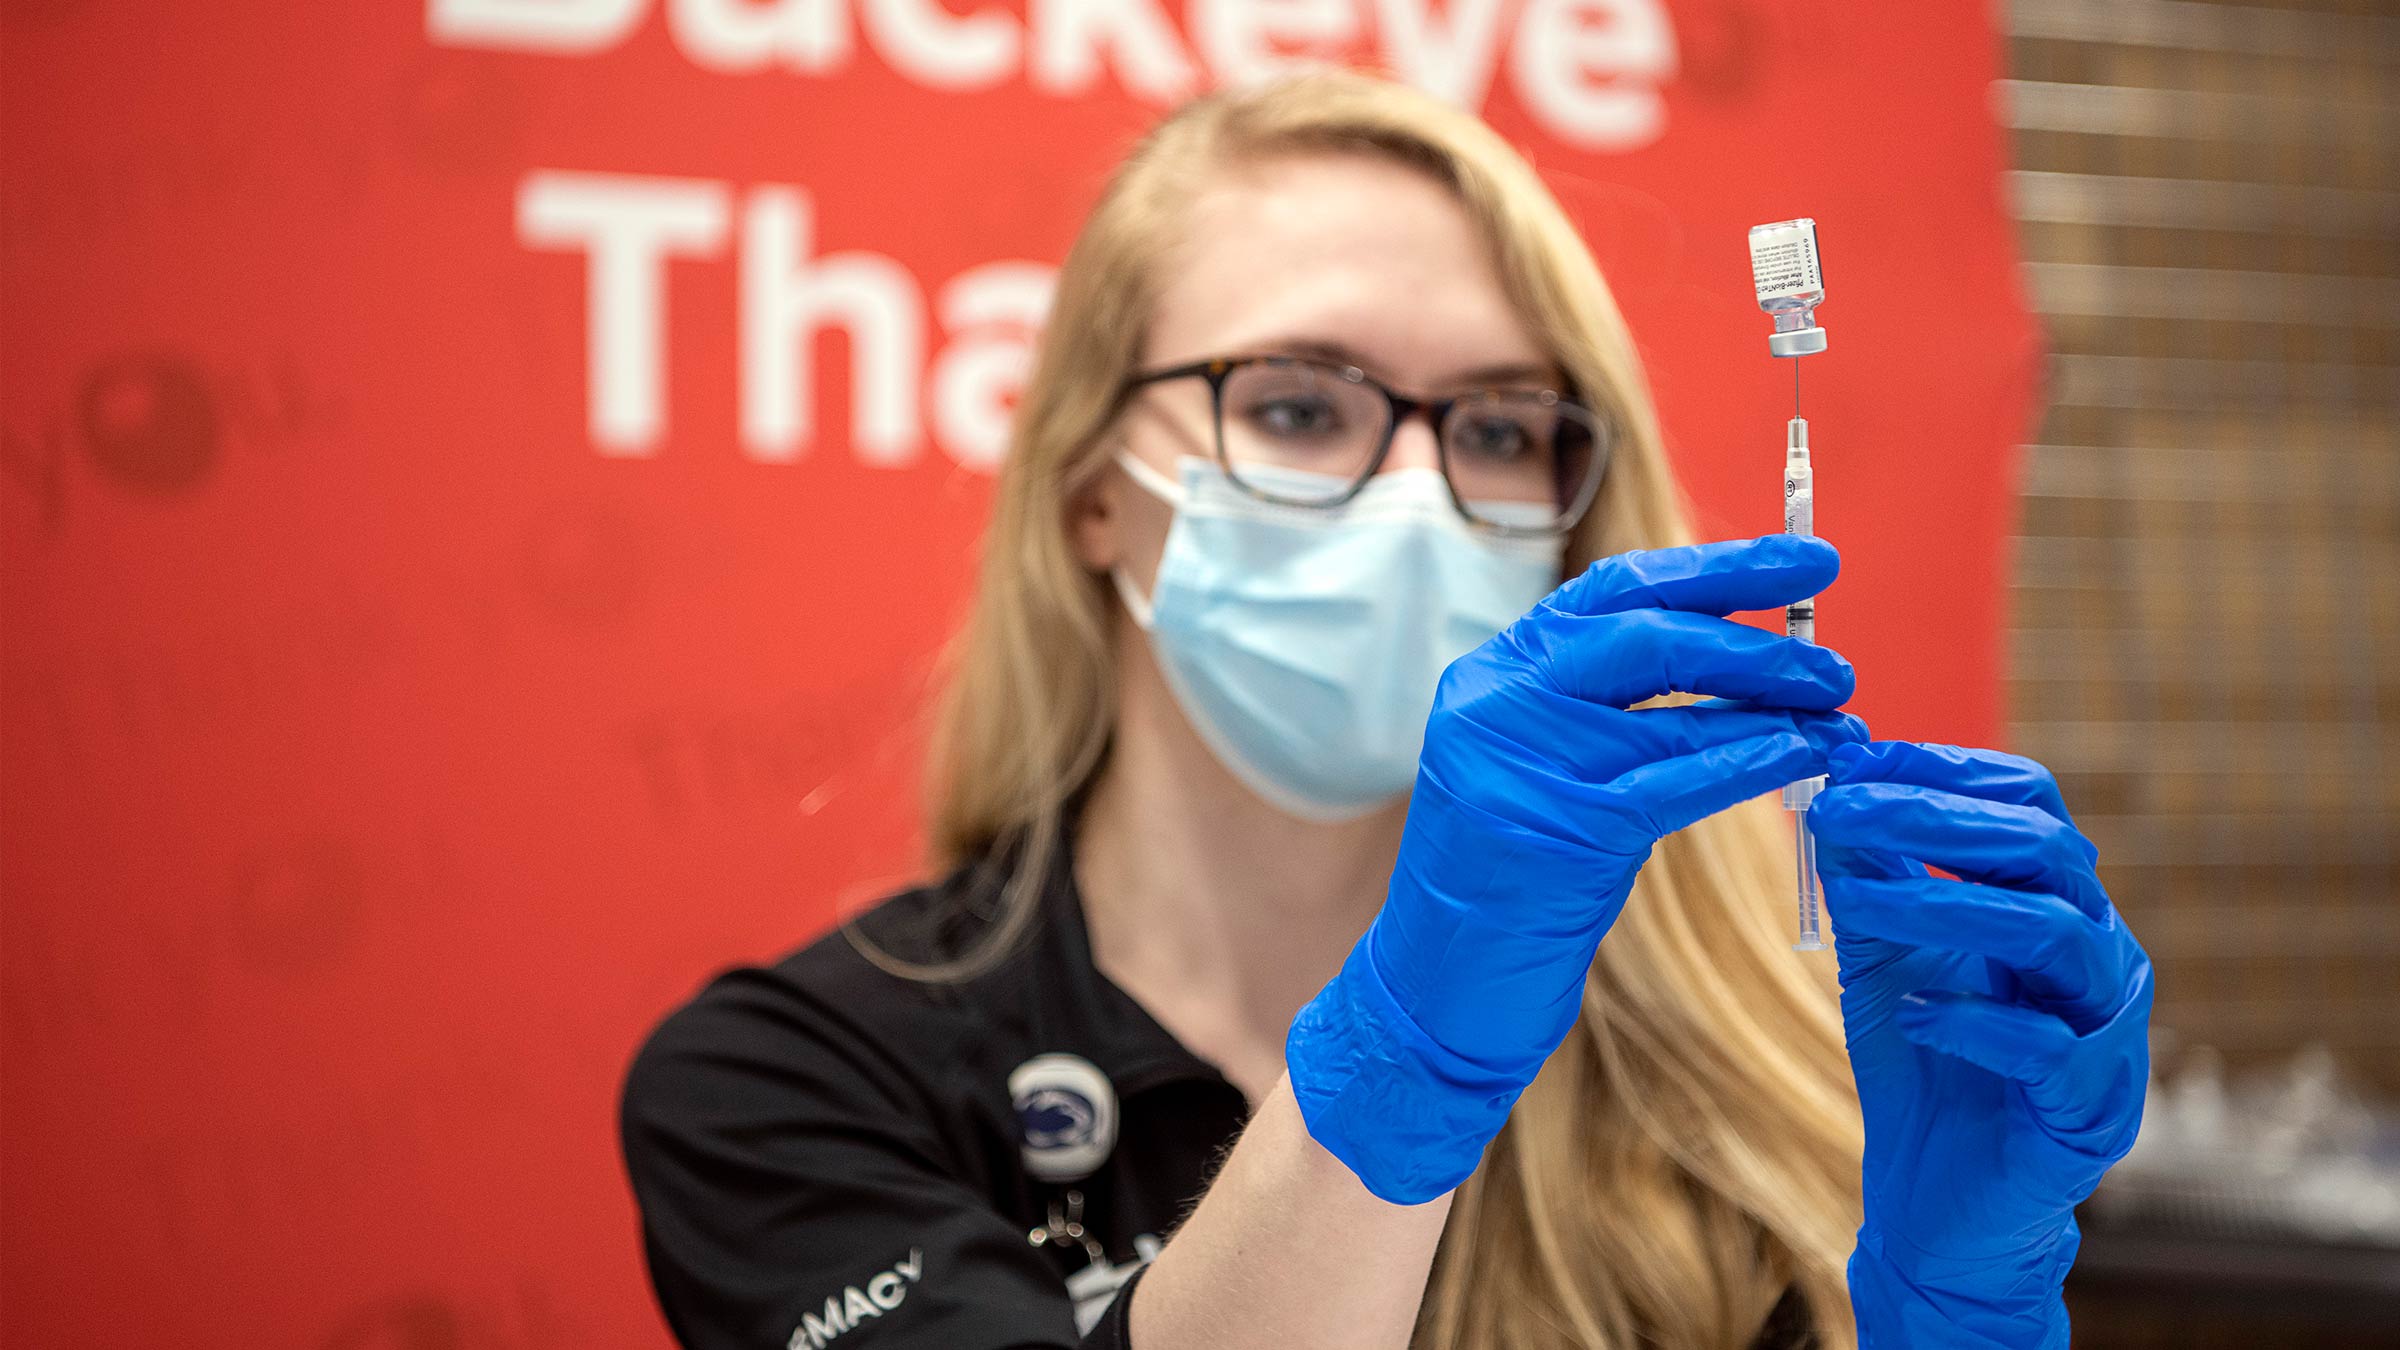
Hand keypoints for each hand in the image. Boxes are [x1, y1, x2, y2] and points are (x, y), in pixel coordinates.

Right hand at [1287, 536, 1866, 1202]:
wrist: (1433, 993)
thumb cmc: (1514, 887)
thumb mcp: (1549, 774)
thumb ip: (1616, 712)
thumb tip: (1750, 660)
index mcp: (1492, 673)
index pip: (1614, 591)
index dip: (1719, 568)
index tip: (1805, 561)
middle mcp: (1496, 702)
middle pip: (1645, 633)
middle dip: (1756, 631)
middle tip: (1836, 659)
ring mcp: (1519, 763)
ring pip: (1671, 702)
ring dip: (1774, 702)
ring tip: (1841, 711)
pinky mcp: (1556, 831)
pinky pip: (1677, 779)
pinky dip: (1754, 760)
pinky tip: (1808, 757)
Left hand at [1808, 741, 2151, 1349]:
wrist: (1940, 1203)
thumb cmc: (1923, 1067)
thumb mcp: (1882, 958)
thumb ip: (1870, 880)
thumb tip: (1831, 789)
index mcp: (2054, 902)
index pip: (2027, 803)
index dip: (1944, 770)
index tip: (1856, 754)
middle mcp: (2095, 952)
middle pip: (2043, 850)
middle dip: (1936, 820)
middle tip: (1841, 808)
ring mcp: (2104, 1027)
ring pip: (2051, 934)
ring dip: (1945, 906)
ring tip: (1858, 901)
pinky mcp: (2090, 1105)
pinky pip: (2046, 1046)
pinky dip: (1975, 1021)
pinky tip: (1913, 1013)